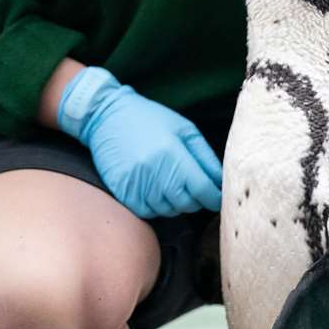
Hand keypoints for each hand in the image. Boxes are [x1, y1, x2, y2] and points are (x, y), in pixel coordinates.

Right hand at [58, 66, 222, 218]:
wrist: (107, 116)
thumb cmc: (150, 119)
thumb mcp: (184, 129)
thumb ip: (205, 156)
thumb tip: (221, 181)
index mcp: (173, 154)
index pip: (203, 189)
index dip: (214, 197)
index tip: (217, 197)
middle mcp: (154, 172)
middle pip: (187, 204)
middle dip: (197, 200)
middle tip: (195, 188)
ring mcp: (137, 184)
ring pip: (168, 210)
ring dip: (177, 204)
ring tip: (174, 186)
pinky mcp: (122, 191)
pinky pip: (147, 212)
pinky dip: (157, 207)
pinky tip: (158, 192)